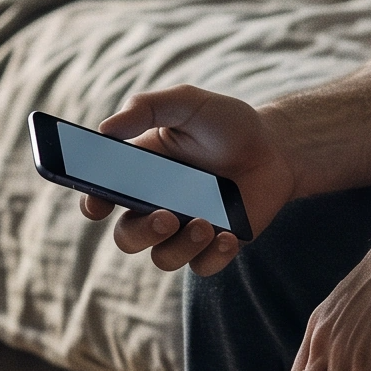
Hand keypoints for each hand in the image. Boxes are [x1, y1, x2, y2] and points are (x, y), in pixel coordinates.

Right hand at [82, 85, 297, 277]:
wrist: (277, 147)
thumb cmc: (227, 123)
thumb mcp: (188, 103)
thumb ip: (147, 107)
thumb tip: (105, 129)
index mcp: (141, 173)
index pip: (102, 196)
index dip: (92, 204)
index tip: (99, 205)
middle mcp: (157, 205)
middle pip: (127, 237)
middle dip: (141, 233)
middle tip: (167, 215)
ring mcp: (186, 228)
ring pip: (162, 258)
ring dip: (180, 246)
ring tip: (207, 223)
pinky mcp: (215, 244)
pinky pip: (201, 267)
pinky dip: (212, 257)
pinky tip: (229, 236)